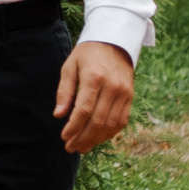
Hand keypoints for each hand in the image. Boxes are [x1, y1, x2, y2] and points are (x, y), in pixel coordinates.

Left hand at [55, 38, 134, 153]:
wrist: (114, 40)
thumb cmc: (87, 54)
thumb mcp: (70, 67)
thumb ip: (64, 91)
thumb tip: (58, 115)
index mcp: (94, 77)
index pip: (84, 110)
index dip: (73, 127)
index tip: (64, 137)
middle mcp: (112, 86)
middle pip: (98, 121)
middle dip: (83, 138)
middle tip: (71, 148)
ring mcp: (124, 92)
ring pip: (111, 124)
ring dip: (96, 139)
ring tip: (82, 147)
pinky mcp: (130, 96)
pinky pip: (121, 121)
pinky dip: (109, 133)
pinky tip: (97, 138)